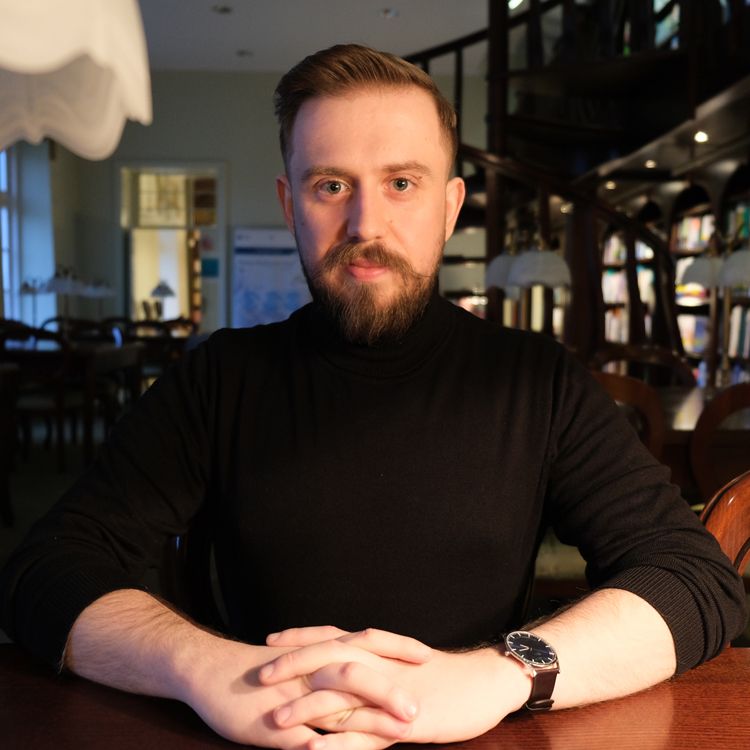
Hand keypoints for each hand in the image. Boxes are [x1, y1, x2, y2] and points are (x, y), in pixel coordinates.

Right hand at [178, 629, 429, 749]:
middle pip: (358, 674)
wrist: (212, 670)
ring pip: (337, 708)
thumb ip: (330, 665)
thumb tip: (362, 669)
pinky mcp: (276, 726)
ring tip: (400, 732)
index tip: (430, 655)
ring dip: (371, 720)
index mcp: (321, 652)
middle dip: (391, 690)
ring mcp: (295, 698)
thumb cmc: (260, 670)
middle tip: (421, 704)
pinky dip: (329, 748)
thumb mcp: (300, 660)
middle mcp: (312, 670)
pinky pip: (306, 739)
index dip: (398, 649)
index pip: (367, 645)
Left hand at [261, 626, 530, 743]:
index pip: (330, 637)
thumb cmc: (442, 675)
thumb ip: (373, 664)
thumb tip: (343, 671)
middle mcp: (380, 665)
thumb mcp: (403, 664)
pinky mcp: (404, 721)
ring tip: (276, 721)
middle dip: (292, 667)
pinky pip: (366, 735)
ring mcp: (390, 693)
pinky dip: (339, 745)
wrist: (485, 682)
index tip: (268, 641)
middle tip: (259, 676)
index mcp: (378, 650)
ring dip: (306, 710)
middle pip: (327, 661)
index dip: (299, 638)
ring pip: (342, 699)